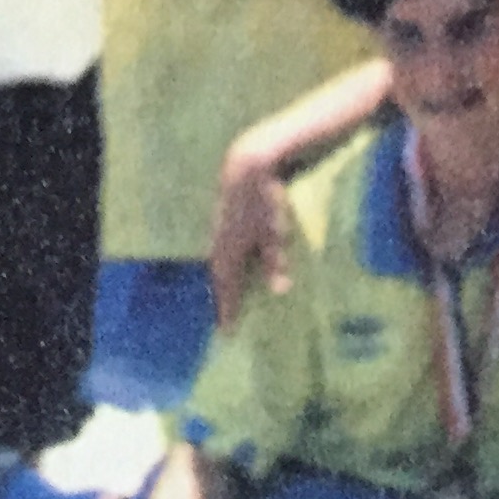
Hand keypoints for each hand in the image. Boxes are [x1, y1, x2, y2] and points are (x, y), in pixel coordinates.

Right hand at [207, 163, 292, 328]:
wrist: (248, 166)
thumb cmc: (264, 200)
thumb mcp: (274, 234)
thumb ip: (275, 263)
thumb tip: (279, 292)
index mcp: (229, 252)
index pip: (226, 289)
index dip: (227, 310)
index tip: (226, 333)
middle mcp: (219, 244)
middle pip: (218, 279)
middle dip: (222, 300)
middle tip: (223, 322)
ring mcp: (220, 231)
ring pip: (219, 264)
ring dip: (222, 283)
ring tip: (225, 299)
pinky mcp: (226, 220)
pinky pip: (223, 251)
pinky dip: (226, 265)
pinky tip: (233, 266)